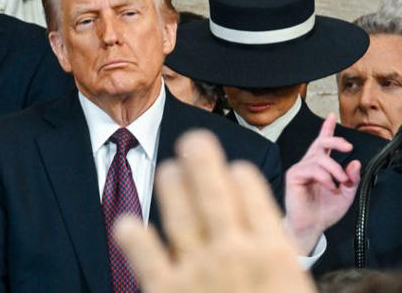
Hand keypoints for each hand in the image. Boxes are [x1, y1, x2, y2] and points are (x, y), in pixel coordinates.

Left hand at [114, 130, 316, 292]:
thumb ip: (271, 260)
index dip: (240, 179)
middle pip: (215, 196)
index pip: (253, 198)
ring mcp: (200, 272)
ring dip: (174, 188)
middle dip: (203, 164)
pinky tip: (126, 223)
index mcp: (274, 255)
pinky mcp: (168, 291)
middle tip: (193, 139)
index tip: (234, 167)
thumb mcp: (289, 288)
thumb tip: (256, 226)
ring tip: (167, 167)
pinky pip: (148, 259)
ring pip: (182, 217)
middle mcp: (235, 255)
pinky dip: (136, 239)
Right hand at [284, 113, 360, 253]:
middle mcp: (309, 165)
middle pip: (320, 143)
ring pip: (320, 158)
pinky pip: (313, 169)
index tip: (331, 116)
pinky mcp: (294, 176)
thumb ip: (351, 179)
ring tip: (340, 183)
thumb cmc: (323, 211)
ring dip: (335, 170)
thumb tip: (354, 163)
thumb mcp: (345, 195)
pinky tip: (329, 186)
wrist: (311, 226)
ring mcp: (300, 169)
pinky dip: (325, 178)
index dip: (327, 129)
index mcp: (320, 167)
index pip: (323, 144)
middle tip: (348, 146)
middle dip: (334, 140)